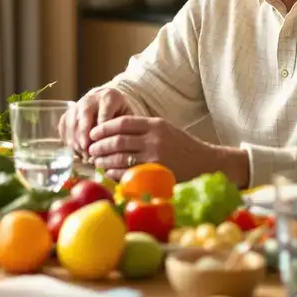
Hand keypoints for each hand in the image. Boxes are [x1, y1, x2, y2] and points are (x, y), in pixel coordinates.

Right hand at [63, 88, 132, 154]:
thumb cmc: (120, 113)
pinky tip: (75, 148)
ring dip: (75, 138)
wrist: (107, 101)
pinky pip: (63, 124)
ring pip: (72, 121)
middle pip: (84, 116)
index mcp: (109, 97)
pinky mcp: (68, 111)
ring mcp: (78, 103)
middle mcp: (91, 97)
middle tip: (86, 150)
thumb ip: (122, 131)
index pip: (104, 116)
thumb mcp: (127, 118)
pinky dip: (67, 137)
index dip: (102, 133)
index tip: (102, 146)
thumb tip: (113, 152)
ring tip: (81, 152)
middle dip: (84, 135)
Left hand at [86, 116, 212, 180]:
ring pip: (120, 157)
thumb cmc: (182, 146)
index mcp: (154, 124)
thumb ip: (142, 129)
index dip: (103, 128)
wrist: (206, 162)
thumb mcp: (164, 130)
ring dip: (104, 160)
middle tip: (90, 150)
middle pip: (117, 140)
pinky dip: (115, 173)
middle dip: (99, 146)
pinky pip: (128, 173)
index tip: (93, 134)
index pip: (122, 123)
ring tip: (96, 162)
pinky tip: (109, 173)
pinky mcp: (156, 173)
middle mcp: (154, 139)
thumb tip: (111, 133)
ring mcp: (155, 156)